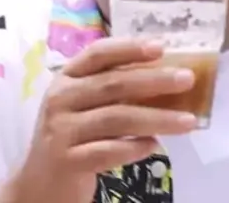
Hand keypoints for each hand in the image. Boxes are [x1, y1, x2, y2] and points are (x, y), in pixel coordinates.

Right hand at [11, 38, 195, 202]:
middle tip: (187, 79)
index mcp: (67, 77)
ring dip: (156, 118)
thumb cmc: (73, 133)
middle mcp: (61, 98)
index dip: (129, 48)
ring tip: (188, 121)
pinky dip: (134, 147)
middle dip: (154, 81)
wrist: (40, 183)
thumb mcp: (85, 103)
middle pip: (113, 84)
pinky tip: (155, 146)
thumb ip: (115, 87)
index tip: (161, 47)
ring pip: (116, 118)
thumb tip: (167, 74)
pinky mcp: (66, 161)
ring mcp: (61, 130)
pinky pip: (107, 151)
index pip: (99, 54)